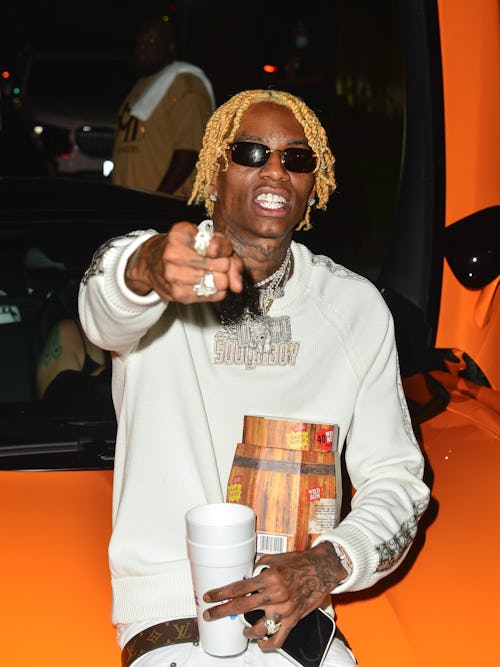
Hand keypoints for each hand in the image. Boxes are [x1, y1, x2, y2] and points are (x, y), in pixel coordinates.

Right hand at [124, 221, 242, 301]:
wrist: (151, 263)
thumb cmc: (180, 248)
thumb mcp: (200, 236)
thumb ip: (225, 250)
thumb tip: (238, 284)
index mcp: (180, 234)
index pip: (218, 247)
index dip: (225, 250)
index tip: (218, 251)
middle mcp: (173, 255)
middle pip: (223, 266)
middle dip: (224, 265)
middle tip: (215, 263)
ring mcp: (174, 276)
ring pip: (220, 283)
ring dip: (221, 279)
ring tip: (209, 273)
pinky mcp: (178, 295)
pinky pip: (214, 296)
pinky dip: (215, 290)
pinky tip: (205, 283)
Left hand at [202, 541, 346, 649]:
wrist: (322, 569)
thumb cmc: (300, 562)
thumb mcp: (275, 558)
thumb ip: (259, 568)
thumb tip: (246, 576)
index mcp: (269, 578)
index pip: (239, 588)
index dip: (221, 594)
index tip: (209, 597)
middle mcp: (275, 595)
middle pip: (241, 607)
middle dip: (222, 612)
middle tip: (210, 615)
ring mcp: (284, 609)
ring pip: (258, 628)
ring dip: (246, 630)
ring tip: (243, 630)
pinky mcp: (293, 619)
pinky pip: (278, 638)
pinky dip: (267, 644)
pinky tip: (260, 642)